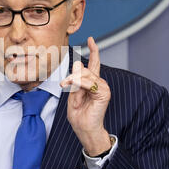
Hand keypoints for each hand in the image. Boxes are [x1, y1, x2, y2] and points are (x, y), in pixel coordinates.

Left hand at [60, 37, 111, 155]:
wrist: (84, 129)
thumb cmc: (79, 115)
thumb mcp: (73, 95)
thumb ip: (76, 80)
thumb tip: (79, 63)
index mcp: (93, 83)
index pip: (95, 63)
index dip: (94, 50)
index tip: (91, 39)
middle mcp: (100, 83)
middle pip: (86, 68)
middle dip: (73, 74)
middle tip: (64, 84)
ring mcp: (103, 88)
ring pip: (86, 74)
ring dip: (73, 80)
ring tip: (66, 86)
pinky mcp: (104, 93)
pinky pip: (89, 82)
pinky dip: (79, 83)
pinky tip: (73, 86)